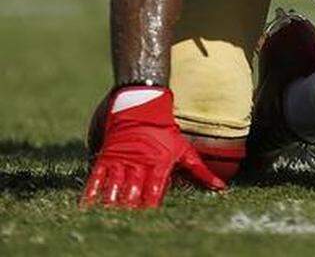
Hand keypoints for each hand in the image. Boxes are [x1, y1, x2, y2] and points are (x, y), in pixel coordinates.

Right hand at [81, 87, 225, 209]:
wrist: (143, 98)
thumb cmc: (166, 128)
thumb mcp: (184, 148)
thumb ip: (201, 172)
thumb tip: (221, 187)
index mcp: (159, 163)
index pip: (154, 192)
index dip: (150, 207)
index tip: (147, 219)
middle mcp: (140, 163)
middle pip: (133, 193)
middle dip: (129, 208)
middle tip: (125, 222)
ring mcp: (122, 158)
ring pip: (115, 187)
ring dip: (111, 203)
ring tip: (107, 216)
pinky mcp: (107, 153)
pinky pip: (97, 175)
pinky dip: (92, 190)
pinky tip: (87, 204)